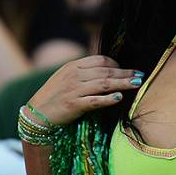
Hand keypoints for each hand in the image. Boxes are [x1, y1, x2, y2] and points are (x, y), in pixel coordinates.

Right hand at [28, 55, 143, 126]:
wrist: (36, 114)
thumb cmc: (53, 96)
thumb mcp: (65, 78)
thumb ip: (83, 73)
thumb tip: (106, 71)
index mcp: (73, 66)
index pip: (100, 60)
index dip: (116, 64)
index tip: (126, 70)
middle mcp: (75, 75)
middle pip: (106, 71)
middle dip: (125, 73)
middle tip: (140, 75)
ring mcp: (74, 90)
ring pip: (104, 84)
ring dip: (123, 83)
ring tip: (136, 83)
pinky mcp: (73, 105)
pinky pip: (95, 100)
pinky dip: (108, 99)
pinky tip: (119, 97)